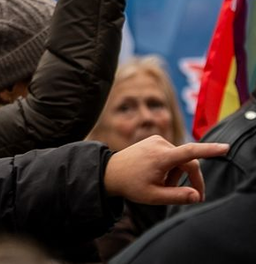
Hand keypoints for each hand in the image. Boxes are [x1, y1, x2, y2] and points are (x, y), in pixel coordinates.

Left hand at [103, 135, 228, 205]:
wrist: (111, 172)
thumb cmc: (132, 185)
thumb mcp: (154, 196)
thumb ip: (177, 196)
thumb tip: (197, 195)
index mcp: (161, 156)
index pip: (190, 152)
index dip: (209, 150)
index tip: (225, 148)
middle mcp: (160, 144)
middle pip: (189, 162)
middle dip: (192, 180)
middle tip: (191, 197)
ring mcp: (157, 140)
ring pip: (181, 160)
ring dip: (178, 175)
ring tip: (163, 186)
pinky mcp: (155, 141)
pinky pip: (173, 155)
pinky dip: (172, 168)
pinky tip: (159, 176)